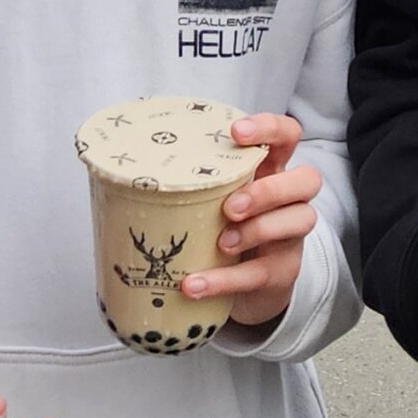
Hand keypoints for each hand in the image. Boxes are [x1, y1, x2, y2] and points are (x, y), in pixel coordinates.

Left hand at [184, 113, 322, 330]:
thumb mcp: (210, 201)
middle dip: (269, 190)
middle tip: (230, 205)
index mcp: (270, 172)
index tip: (236, 134)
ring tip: (221, 243)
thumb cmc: (223, 229)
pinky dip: (225, 280)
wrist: (247, 289)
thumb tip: (110, 173)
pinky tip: (194, 284)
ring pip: (299, 221)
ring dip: (256, 230)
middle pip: (306, 180)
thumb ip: (186, 184)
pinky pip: (261, 273)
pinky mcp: (282, 272)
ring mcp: (291, 237)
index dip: (269, 128)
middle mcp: (289, 200)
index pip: (287, 136)